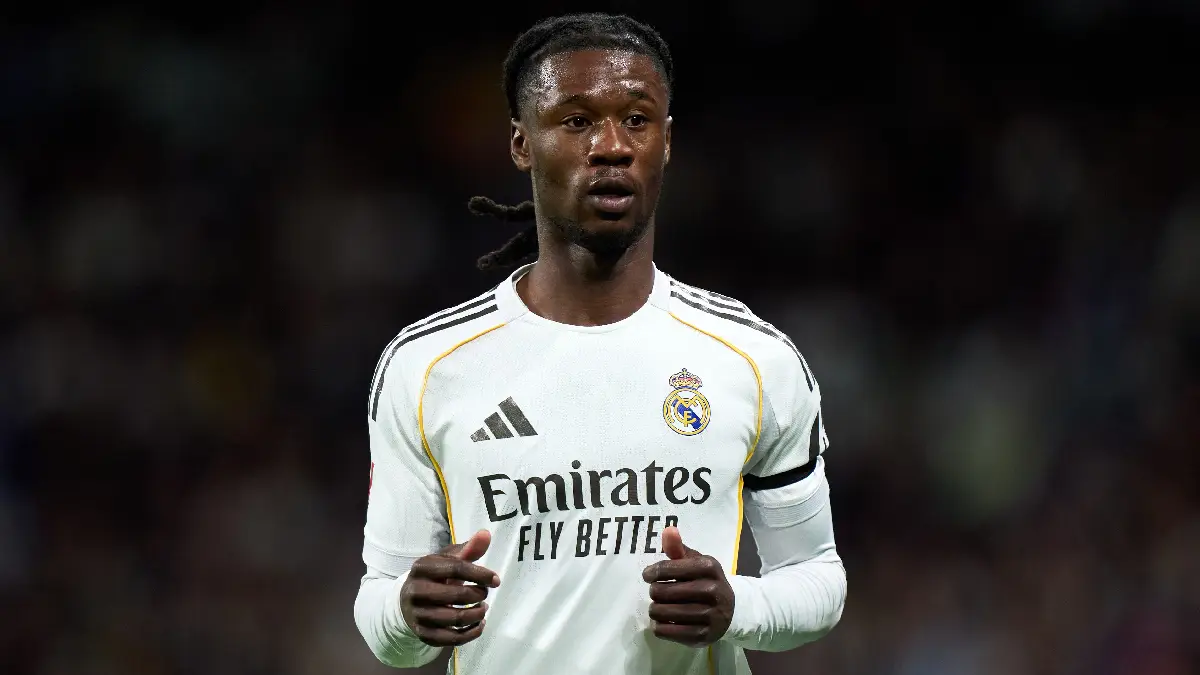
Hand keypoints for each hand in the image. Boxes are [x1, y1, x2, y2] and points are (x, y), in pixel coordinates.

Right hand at [400, 529, 500, 646]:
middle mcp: (415, 591)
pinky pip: (452, 639)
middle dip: (478, 594)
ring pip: (456, 619)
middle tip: (484, 593)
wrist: (407, 601)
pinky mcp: (423, 634)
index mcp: (422, 567)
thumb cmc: (434, 576)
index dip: (479, 574)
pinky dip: (472, 633)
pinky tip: (480, 623)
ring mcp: (417, 615)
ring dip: (477, 614)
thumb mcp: (447, 559)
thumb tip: (486, 534)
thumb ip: (468, 548)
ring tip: (483, 607)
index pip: (455, 569)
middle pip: (456, 595)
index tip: (496, 580)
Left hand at [642, 526, 734, 646]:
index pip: (668, 568)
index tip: (648, 576)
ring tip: (658, 607)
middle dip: (654, 592)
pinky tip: (662, 622)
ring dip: (655, 610)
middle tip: (656, 592)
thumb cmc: (706, 581)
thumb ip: (678, 548)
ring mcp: (709, 615)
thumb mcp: (696, 561)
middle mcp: (711, 590)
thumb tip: (668, 530)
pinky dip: (659, 627)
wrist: (732, 609)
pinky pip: (668, 632)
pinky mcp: (704, 636)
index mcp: (708, 567)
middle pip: (663, 592)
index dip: (652, 572)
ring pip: (663, 613)